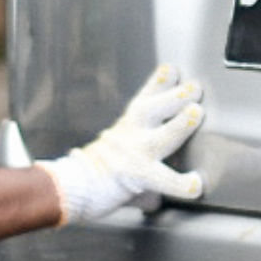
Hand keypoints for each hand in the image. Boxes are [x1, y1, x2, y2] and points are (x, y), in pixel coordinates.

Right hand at [40, 65, 206, 223]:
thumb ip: (138, 160)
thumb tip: (154, 186)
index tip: (171, 69)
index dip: (157, 84)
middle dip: (173, 97)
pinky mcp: (136, 177)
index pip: (143, 101)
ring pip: (159, 138)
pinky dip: (181, 184)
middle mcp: (127, 137)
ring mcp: (132, 156)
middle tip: (193, 86)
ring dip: (178, 125)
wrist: (64, 191)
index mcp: (124, 129)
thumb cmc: (88, 176)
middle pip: (149, 111)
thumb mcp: (112, 154)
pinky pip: (162, 180)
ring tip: (195, 113)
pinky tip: (196, 184)